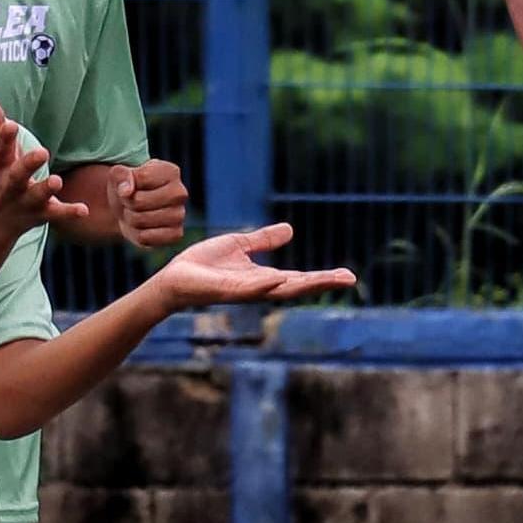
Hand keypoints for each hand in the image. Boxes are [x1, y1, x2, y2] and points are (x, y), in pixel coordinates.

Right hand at [0, 92, 81, 240]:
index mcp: (1, 165)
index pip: (1, 149)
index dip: (5, 137)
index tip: (11, 125)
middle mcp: (11, 184)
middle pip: (18, 174)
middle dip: (28, 164)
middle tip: (42, 152)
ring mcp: (26, 201)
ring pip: (36, 195)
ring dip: (46, 189)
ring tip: (57, 181)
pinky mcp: (41, 214)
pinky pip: (56, 214)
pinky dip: (69, 212)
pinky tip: (83, 210)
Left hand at [117, 158, 190, 249]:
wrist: (132, 209)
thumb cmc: (128, 187)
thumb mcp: (119, 175)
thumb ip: (121, 175)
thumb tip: (126, 191)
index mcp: (170, 172)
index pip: (141, 178)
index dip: (126, 184)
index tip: (129, 186)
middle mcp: (180, 193)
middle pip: (139, 202)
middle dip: (127, 203)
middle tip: (131, 202)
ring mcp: (180, 215)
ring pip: (140, 220)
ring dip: (130, 219)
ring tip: (135, 213)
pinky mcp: (176, 235)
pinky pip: (145, 237)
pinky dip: (136, 234)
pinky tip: (142, 226)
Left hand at [151, 222, 357, 308]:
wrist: (174, 278)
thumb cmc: (203, 265)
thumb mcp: (239, 245)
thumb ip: (263, 240)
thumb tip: (290, 231)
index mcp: (264, 278)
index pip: (300, 278)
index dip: (324, 277)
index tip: (347, 276)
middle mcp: (259, 289)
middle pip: (298, 286)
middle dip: (323, 283)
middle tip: (349, 280)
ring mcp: (244, 292)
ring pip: (279, 290)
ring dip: (303, 285)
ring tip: (326, 280)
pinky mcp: (226, 291)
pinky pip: (248, 288)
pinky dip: (263, 284)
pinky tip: (278, 280)